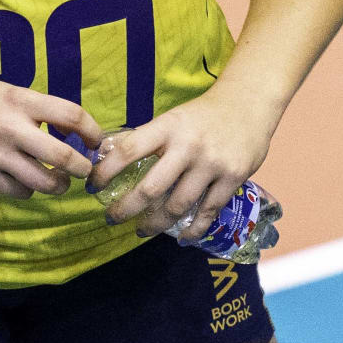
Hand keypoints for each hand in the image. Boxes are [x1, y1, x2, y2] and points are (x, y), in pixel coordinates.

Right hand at [0, 73, 98, 199]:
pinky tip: (27, 182)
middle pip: (63, 157)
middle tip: (85, 170)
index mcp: (19, 100)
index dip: (92, 131)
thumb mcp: (5, 92)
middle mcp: (10, 127)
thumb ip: (35, 108)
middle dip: (82, 168)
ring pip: (45, 182)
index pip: (71, 114)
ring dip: (60, 185)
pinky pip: (20, 192)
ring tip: (60, 182)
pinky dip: (30, 191)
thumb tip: (72, 129)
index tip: (95, 141)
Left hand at [93, 81, 277, 234]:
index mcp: (168, 128)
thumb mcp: (172, 119)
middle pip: (151, 188)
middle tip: (112, 219)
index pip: (128, 150)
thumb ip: (147, 139)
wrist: (249, 103)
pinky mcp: (233, 177)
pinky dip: (193, 229)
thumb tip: (108, 156)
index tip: (92, 187)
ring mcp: (212, 164)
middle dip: (126, 209)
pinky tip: (182, 238)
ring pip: (178, 205)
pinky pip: (208, 211)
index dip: (105, 172)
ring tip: (142, 230)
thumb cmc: (203, 115)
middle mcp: (188, 146)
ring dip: (156, 224)